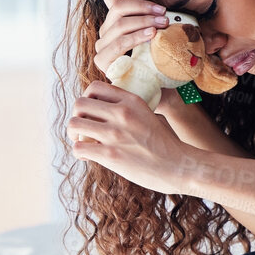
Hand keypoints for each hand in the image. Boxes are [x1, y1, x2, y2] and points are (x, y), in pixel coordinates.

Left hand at [67, 81, 198, 195]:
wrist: (180, 167)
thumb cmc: (164, 145)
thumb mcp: (147, 115)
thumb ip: (127, 109)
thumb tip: (102, 111)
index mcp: (131, 101)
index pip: (93, 87)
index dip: (87, 99)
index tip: (92, 112)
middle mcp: (122, 113)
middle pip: (79, 104)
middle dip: (77, 116)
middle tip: (83, 128)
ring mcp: (115, 134)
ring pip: (74, 124)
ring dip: (74, 134)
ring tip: (83, 142)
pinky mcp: (110, 155)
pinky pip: (78, 147)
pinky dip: (79, 152)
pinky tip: (89, 156)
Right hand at [93, 0, 170, 78]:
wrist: (156, 90)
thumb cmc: (158, 60)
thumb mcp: (160, 33)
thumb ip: (158, 18)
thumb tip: (167, 6)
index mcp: (116, 19)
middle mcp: (106, 30)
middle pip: (117, 8)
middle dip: (142, 7)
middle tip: (163, 13)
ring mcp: (102, 45)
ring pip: (120, 24)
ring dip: (143, 21)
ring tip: (162, 25)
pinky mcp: (103, 60)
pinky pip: (119, 43)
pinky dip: (136, 37)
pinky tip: (151, 35)